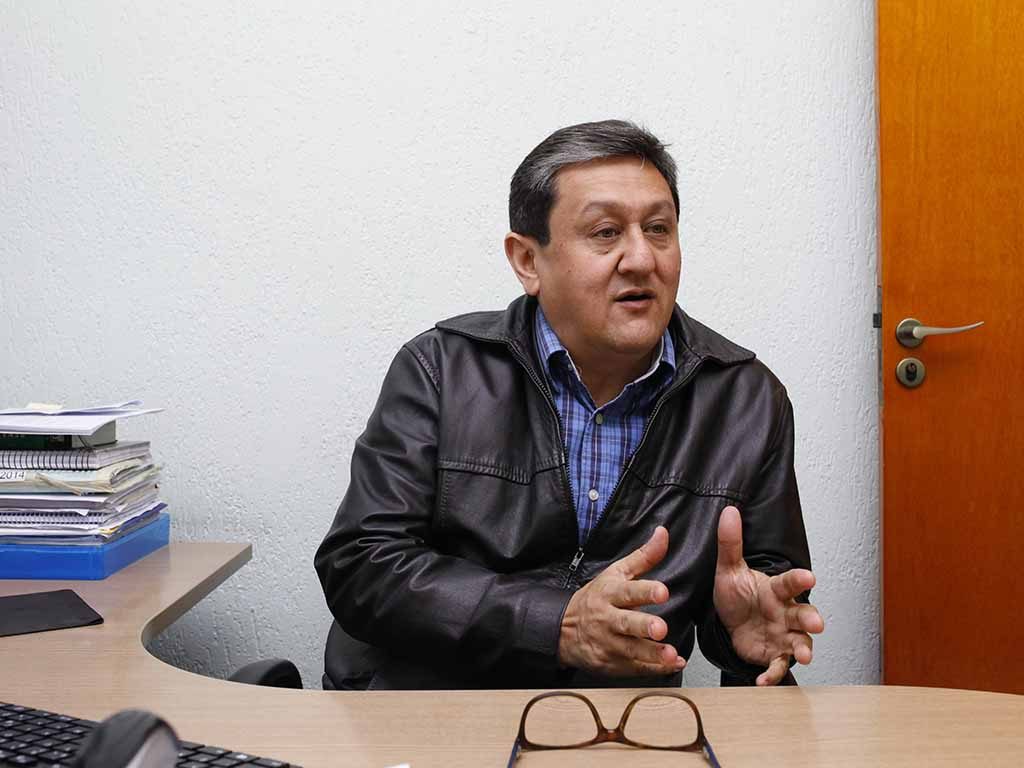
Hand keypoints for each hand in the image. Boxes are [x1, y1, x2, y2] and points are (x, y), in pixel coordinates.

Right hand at [558, 526, 685, 676]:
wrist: (562, 629)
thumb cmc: (596, 598)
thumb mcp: (616, 573)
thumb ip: (644, 556)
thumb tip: (663, 533)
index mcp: (610, 593)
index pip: (628, 591)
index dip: (645, 591)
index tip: (662, 592)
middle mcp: (607, 619)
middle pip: (626, 623)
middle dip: (644, 626)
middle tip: (661, 628)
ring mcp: (607, 644)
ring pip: (630, 650)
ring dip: (652, 654)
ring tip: (671, 655)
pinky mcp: (610, 664)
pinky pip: (634, 668)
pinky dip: (654, 669)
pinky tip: (672, 665)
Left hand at [713, 505, 824, 684]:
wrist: (727, 623)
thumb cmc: (737, 594)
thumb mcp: (728, 570)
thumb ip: (730, 543)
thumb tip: (729, 511)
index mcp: (775, 590)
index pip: (789, 582)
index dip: (799, 579)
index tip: (809, 575)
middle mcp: (785, 613)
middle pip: (804, 614)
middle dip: (811, 619)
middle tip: (817, 623)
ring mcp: (781, 635)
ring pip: (800, 642)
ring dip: (803, 649)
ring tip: (802, 656)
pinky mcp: (772, 654)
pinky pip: (776, 666)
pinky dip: (772, 674)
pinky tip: (763, 680)